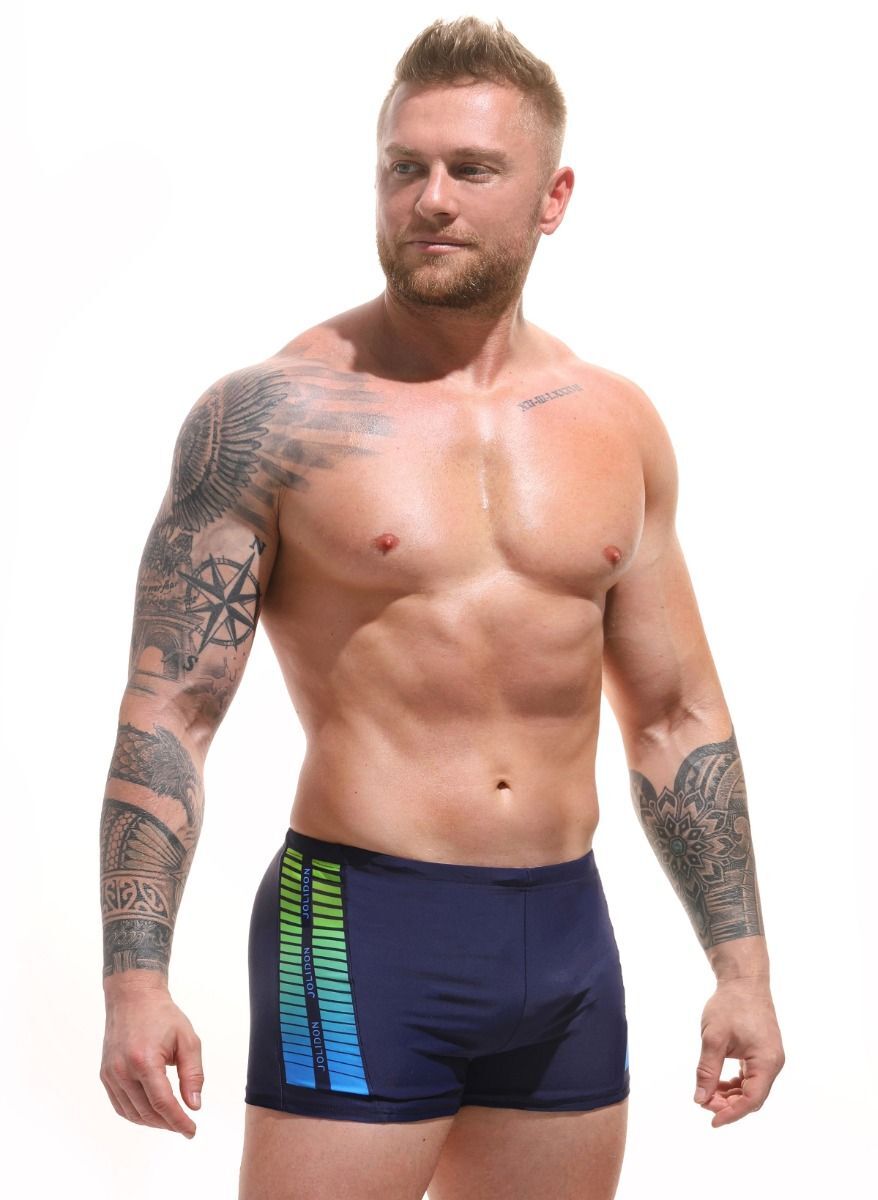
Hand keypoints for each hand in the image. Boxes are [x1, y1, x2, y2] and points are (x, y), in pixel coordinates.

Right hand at [100, 984, 203, 1138]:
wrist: (133, 997)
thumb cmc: (163, 1015)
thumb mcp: (187, 1039)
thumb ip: (193, 1074)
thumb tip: (194, 1105)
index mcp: (144, 1060)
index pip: (162, 1103)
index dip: (178, 1121)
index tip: (191, 1130)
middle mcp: (123, 1070)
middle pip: (147, 1112)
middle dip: (168, 1124)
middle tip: (185, 1126)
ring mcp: (111, 1074)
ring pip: (132, 1113)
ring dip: (153, 1122)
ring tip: (171, 1121)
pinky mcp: (105, 1075)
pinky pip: (120, 1105)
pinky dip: (136, 1114)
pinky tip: (152, 1113)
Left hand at [694, 976, 784, 1126]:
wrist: (743, 981)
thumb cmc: (729, 1006)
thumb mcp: (713, 1038)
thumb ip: (707, 1070)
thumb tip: (700, 1099)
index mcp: (767, 1062)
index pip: (752, 1100)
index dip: (731, 1113)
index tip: (711, 1121)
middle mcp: (773, 1063)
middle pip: (753, 1097)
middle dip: (728, 1104)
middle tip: (702, 1101)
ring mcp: (770, 1058)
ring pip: (751, 1089)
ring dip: (730, 1095)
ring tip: (707, 1092)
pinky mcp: (763, 1053)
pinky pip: (751, 1077)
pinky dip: (734, 1083)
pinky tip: (717, 1082)